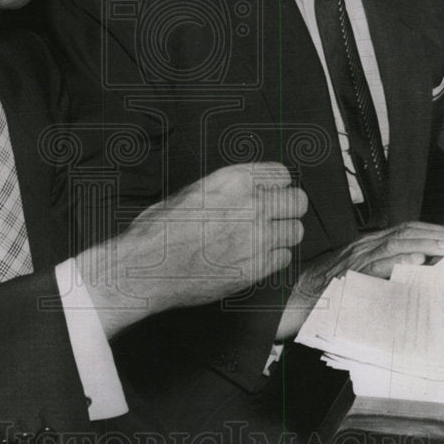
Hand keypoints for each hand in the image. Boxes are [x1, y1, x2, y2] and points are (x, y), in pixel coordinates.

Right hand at [76, 163, 306, 335]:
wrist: (146, 268)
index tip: (271, 190)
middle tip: (275, 214)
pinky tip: (255, 257)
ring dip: (283, 233)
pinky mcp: (255, 269)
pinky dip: (273, 258)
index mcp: (234, 181)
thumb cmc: (157, 232)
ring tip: (264, 237)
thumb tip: (238, 193)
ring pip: (296, 231)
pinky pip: (283, 259)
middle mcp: (251, 207)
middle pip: (298, 201)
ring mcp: (257, 239)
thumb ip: (223, 191)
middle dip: (288, 207)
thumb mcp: (189, 193)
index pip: (281, 174)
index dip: (276, 184)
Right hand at [276, 221, 443, 339]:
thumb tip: (417, 271)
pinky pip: (373, 267)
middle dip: (433, 234)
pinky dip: (395, 263)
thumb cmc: (325, 296)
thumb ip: (382, 273)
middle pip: (403, 232)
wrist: (289, 303)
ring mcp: (353, 262)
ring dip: (423, 244)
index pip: (403, 230)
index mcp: (365, 247)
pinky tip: (414, 264)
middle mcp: (360, 249)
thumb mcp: (357, 279)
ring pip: (392, 244)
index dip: (430, 230)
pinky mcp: (346, 278)